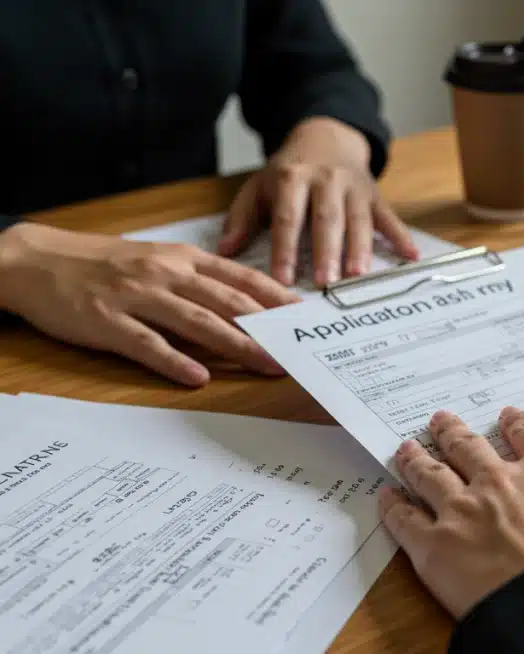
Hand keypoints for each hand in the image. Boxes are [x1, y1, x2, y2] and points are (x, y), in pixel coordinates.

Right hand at [0, 223, 298, 386]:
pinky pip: (146, 343)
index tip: (305, 315)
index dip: (276, 297)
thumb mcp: (156, 259)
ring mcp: (137, 296)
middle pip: (228, 302)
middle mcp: (165, 274)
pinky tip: (198, 377)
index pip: (240, 278)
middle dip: (268, 328)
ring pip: (197, 322)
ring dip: (237, 346)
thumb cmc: (104, 263)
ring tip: (266, 364)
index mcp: (182, 259)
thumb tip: (244, 304)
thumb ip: (198, 280)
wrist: (36, 259)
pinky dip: (174, 361)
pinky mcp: (107, 321)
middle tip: (297, 349)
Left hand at [219, 117, 417, 286]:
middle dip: (327, 251)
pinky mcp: (375, 195)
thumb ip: (241, 218)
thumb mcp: (258, 186)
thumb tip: (225, 251)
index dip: (285, 248)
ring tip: (358, 276)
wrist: (327, 137)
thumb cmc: (289, 171)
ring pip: (358, 220)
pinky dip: (402, 237)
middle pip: (327, 219)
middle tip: (326, 282)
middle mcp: (326, 180)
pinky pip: (389, 217)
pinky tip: (411, 257)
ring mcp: (354, 188)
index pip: (288, 217)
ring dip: (360, 249)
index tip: (283, 278)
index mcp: (292, 177)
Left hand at [379, 407, 523, 618]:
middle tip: (440, 421)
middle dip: (452, 431)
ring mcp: (464, 511)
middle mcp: (500, 481)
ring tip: (406, 448)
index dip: (517, 423)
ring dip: (416, 458)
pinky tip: (386, 496)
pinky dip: (393, 505)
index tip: (508, 416)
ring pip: (430, 474)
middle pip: (468, 446)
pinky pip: (405, 519)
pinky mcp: (435, 547)